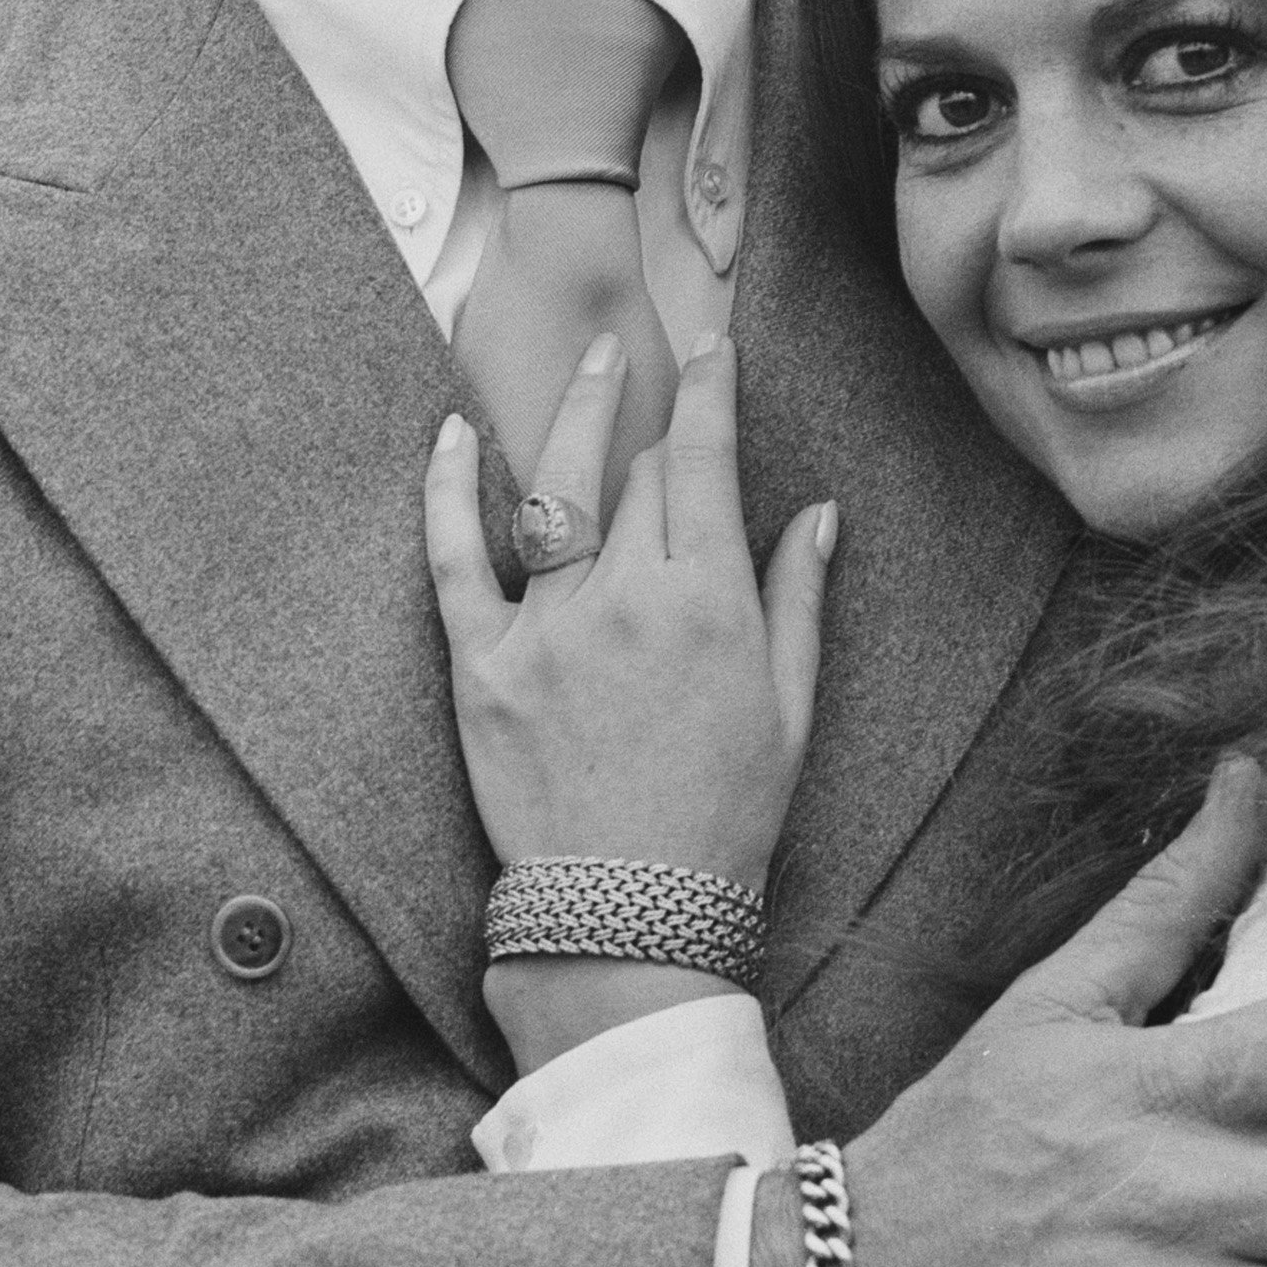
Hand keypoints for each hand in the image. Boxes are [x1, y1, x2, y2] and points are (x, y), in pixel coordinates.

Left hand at [423, 332, 831, 889]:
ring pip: (556, 490)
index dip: (711, 394)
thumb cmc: (723, 818)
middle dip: (655, 422)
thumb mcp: (790, 710)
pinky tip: (451, 434)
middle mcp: (625, 600)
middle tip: (659, 386)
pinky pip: (454, 559)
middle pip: (638, 474)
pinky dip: (447, 490)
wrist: (629, 916)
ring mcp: (545, 630)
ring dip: (574, 413)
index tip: (714, 350)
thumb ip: (797, 602)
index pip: (705, 462)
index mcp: (708, 604)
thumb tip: (819, 516)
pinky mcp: (481, 667)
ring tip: (591, 360)